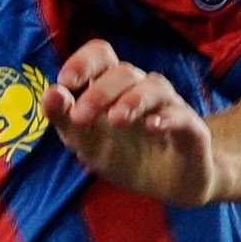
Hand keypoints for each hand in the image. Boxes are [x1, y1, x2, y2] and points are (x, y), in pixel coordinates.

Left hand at [42, 42, 219, 206]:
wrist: (172, 185)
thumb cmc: (128, 157)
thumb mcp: (87, 143)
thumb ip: (65, 120)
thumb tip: (49, 93)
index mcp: (114, 88)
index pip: (101, 56)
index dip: (83, 62)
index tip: (65, 82)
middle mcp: (142, 90)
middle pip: (124, 72)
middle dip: (100, 91)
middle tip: (81, 116)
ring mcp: (169, 107)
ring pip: (154, 86)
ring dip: (132, 100)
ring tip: (116, 119)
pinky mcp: (191, 130)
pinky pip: (181, 115)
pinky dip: (166, 118)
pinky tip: (151, 126)